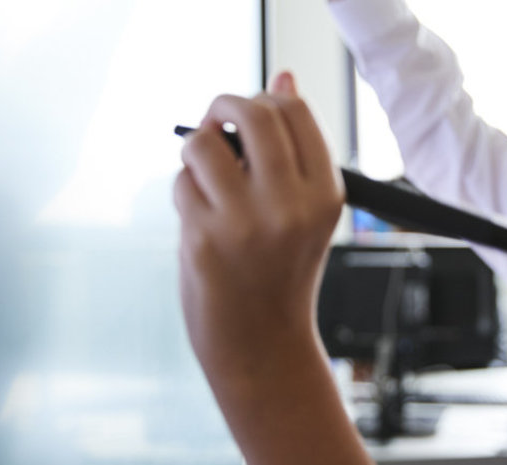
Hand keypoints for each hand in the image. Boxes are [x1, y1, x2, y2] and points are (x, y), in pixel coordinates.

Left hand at [174, 72, 343, 381]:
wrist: (262, 347)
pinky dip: (184, 192)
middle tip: (216, 122)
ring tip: (206, 180)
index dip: (264, 99)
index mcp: (325, 194)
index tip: (249, 116)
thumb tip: (284, 75)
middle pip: (253, 113)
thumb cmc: (279, 273)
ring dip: (197, 152)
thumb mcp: (303, 210)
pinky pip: (182, 184)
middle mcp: (291, 205)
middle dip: (225, 106)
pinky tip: (199, 221)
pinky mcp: (204, 238)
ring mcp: (246, 222)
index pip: (294, 111)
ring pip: (205, 144)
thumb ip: (292, 148)